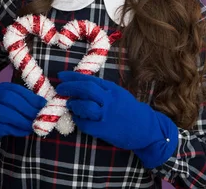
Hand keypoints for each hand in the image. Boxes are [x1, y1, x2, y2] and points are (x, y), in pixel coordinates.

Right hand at [0, 82, 46, 143]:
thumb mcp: (8, 102)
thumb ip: (22, 103)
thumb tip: (42, 108)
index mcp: (1, 88)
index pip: (17, 90)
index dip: (32, 98)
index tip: (44, 105)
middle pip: (11, 99)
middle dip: (28, 108)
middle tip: (39, 117)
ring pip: (4, 112)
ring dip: (21, 120)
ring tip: (32, 125)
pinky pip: (0, 127)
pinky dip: (14, 129)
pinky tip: (23, 131)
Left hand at [56, 72, 177, 167]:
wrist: (146, 128)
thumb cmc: (130, 110)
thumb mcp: (118, 94)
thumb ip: (102, 91)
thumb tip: (80, 87)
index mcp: (112, 89)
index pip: (90, 79)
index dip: (73, 77)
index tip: (61, 76)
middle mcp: (110, 100)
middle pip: (86, 89)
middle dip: (70, 88)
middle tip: (60, 89)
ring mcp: (107, 115)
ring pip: (86, 106)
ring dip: (74, 105)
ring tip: (70, 105)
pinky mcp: (105, 130)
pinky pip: (86, 124)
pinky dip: (79, 120)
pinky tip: (78, 118)